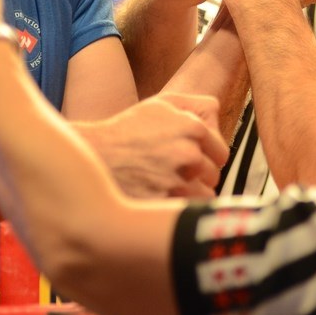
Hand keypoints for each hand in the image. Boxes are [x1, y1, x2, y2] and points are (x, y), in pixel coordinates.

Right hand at [75, 92, 228, 199]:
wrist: (94, 153)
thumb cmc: (128, 129)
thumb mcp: (161, 104)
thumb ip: (195, 105)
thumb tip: (217, 111)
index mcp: (192, 127)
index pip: (221, 153)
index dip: (209, 158)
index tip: (194, 160)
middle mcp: (187, 152)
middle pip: (214, 175)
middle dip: (200, 176)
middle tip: (179, 173)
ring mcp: (175, 178)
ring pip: (205, 196)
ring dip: (192, 194)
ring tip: (170, 186)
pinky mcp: (162, 201)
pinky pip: (185, 210)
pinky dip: (176, 206)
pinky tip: (160, 195)